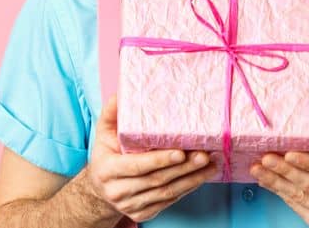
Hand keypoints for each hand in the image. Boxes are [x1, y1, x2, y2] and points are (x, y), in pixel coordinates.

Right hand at [84, 94, 219, 223]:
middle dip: (183, 168)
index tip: (180, 152)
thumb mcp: (103, 134)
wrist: (99, 189)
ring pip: (166, 193)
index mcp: (107, 170)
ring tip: (210, 166)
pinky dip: (187, 189)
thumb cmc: (106, 156)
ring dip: (191, 179)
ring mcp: (131, 205)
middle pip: (156, 180)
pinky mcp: (143, 214)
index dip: (159, 160)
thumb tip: (121, 94)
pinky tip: (199, 177)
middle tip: (204, 155)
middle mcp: (117, 191)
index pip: (136, 166)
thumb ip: (111, 114)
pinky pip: (169, 201)